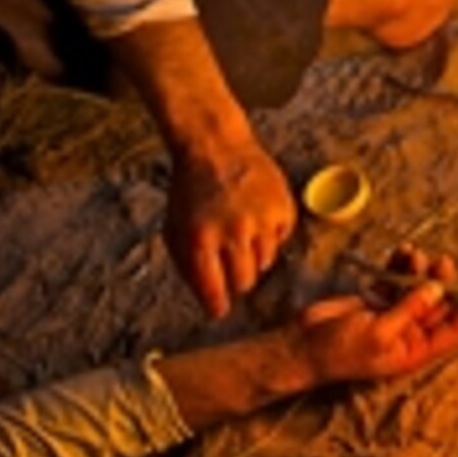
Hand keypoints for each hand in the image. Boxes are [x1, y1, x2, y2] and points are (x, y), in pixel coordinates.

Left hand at [167, 131, 296, 317]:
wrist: (216, 146)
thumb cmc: (191, 191)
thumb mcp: (175, 228)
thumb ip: (188, 266)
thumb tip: (211, 301)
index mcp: (199, 240)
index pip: (214, 291)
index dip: (217, 306)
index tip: (219, 311)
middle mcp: (232, 232)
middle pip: (244, 282)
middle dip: (236, 281)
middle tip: (230, 266)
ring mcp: (261, 219)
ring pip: (264, 263)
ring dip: (252, 255)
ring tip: (240, 232)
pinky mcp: (283, 207)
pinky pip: (281, 239)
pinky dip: (270, 234)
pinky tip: (255, 216)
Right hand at [285, 264, 457, 383]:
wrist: (302, 344)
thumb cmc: (340, 350)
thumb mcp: (380, 333)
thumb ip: (410, 309)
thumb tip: (437, 289)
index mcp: (414, 350)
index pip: (449, 333)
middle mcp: (407, 333)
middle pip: (435, 306)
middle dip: (441, 284)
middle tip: (443, 262)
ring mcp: (392, 314)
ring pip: (415, 289)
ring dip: (418, 271)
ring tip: (415, 255)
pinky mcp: (375, 298)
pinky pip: (394, 279)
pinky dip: (399, 266)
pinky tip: (403, 251)